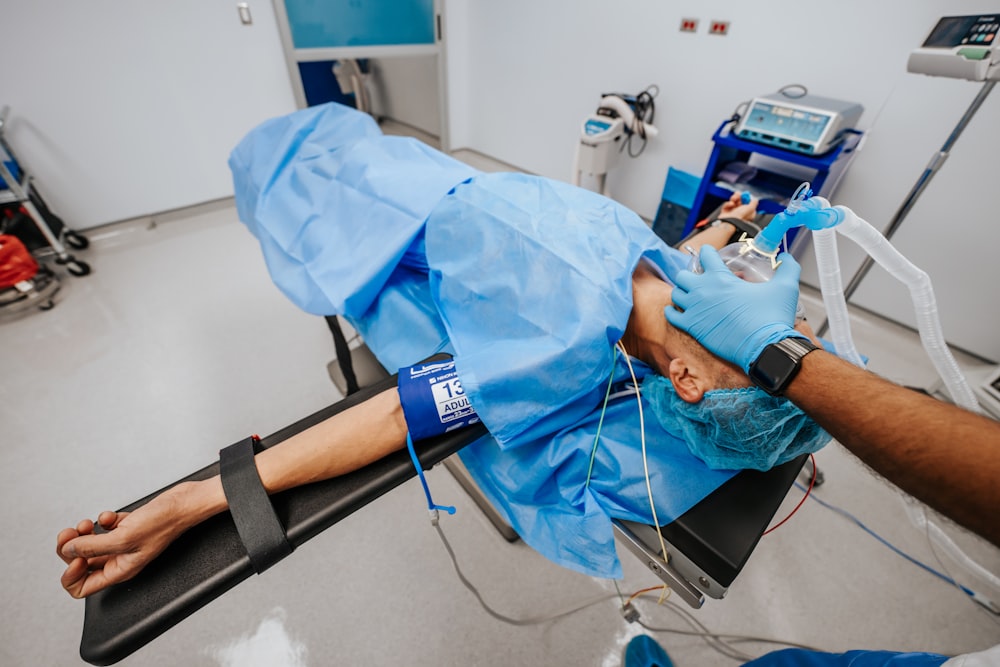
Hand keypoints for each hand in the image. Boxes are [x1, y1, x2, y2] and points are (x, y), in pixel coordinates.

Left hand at [57, 490, 189, 597]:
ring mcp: (123, 543)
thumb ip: (91, 547)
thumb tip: (67, 550)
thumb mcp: (123, 538)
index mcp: (120, 570)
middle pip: (82, 563)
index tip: (75, 557)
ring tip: (87, 524)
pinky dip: (101, 521)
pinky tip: (110, 517)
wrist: (183, 503)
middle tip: (70, 535)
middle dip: (71, 548)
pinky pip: (104, 528)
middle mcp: (120, 559)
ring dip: (83, 533)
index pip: (83, 588)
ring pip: (90, 544)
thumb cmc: (165, 523)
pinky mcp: (127, 527)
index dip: (71, 575)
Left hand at [665, 245, 800, 371]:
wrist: (764, 347)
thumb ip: (788, 267)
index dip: (707, 253)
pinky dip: (673, 312)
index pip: (705, 255)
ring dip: (682, 293)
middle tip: (699, 280)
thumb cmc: (773, 317)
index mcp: (721, 277)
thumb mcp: (786, 287)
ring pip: (675, 294)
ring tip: (690, 296)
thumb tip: (788, 257)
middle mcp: (703, 290)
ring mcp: (695, 309)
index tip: (708, 255)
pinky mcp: (692, 327)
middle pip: (683, 275)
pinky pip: (671, 315)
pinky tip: (680, 312)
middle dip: (690, 275)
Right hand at [718, 191, 756, 221]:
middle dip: (739, 196)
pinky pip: (727, 205)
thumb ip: (754, 203)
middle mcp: (741, 213)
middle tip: (738, 195)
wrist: (729, 222)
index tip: (746, 195)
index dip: (747, 198)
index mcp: (748, 213)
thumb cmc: (740, 216)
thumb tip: (755, 199)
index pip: (748, 204)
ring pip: (733, 202)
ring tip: (733, 199)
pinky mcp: (726, 212)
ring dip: (734, 198)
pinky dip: (728, 204)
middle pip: (740, 201)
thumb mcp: (751, 208)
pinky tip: (730, 205)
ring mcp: (733, 213)